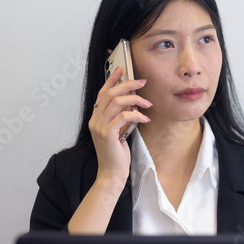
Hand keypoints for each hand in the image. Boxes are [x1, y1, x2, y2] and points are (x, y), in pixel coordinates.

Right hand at [88, 66, 151, 188]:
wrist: (112, 174)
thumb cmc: (117, 154)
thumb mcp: (119, 132)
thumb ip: (121, 117)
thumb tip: (133, 102)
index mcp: (95, 118)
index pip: (102, 93)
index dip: (112, 80)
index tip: (122, 69)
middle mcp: (95, 120)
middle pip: (109, 93)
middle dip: (127, 84)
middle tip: (142, 81)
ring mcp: (99, 126)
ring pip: (117, 102)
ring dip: (135, 99)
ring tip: (148, 103)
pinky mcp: (107, 134)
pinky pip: (124, 116)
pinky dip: (137, 114)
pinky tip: (146, 118)